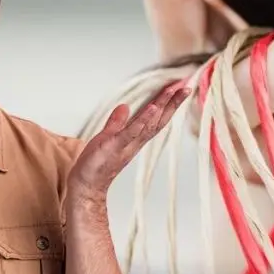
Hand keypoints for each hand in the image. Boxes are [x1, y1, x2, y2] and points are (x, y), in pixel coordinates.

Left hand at [68, 79, 191, 197]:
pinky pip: (132, 132)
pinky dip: (143, 120)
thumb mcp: (107, 137)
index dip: (167, 104)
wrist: (87, 186)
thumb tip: (124, 107)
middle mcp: (136, 141)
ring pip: (150, 124)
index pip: (155, 118)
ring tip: (173, 92)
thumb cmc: (96, 163)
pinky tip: (153, 108)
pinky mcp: (115, 146)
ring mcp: (127, 144)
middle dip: (173, 103)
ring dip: (163, 107)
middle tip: (186, 87)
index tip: (179, 89)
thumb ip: (117, 122)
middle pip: (159, 120)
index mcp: (135, 138)